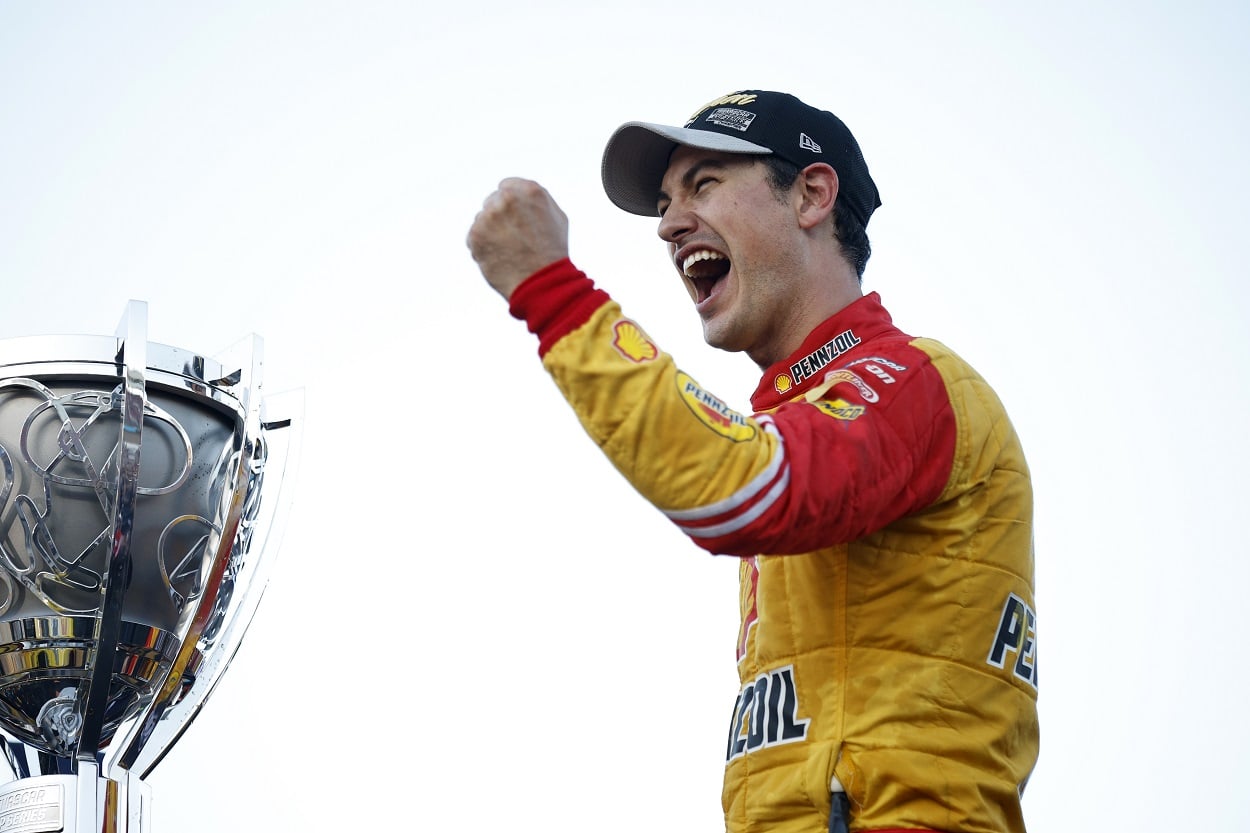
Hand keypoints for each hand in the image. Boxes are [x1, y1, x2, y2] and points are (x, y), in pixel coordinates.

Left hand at [467, 178, 569, 299]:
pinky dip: (483, 247)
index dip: (511, 205)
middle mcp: (507, 199)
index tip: (516, 219)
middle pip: (492, 201)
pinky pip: (474, 236)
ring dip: (491, 232)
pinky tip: (499, 257)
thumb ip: (534, 200)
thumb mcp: (556, 217)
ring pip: (483, 219)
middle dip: (500, 217)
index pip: (506, 186)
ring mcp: (488, 216)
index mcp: (530, 191)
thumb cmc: (552, 252)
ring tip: (510, 250)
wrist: (541, 283)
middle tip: (514, 238)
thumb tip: (518, 192)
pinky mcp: (475, 234)